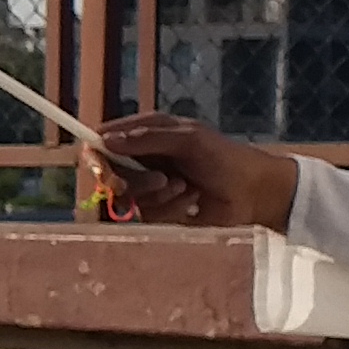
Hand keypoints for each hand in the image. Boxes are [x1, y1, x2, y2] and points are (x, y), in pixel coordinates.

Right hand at [92, 112, 295, 230]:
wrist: (253, 193)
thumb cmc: (225, 158)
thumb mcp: (188, 140)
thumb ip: (147, 138)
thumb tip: (105, 139)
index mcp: (145, 133)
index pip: (103, 140)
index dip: (95, 153)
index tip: (99, 164)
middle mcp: (141, 159)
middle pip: (107, 173)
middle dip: (130, 180)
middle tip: (158, 180)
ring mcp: (149, 186)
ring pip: (126, 197)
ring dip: (157, 194)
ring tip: (186, 187)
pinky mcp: (158, 211)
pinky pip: (146, 215)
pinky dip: (169, 208)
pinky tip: (190, 201)